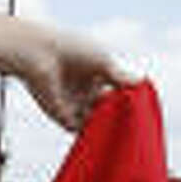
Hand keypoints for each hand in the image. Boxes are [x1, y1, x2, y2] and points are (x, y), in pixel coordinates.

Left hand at [20, 33, 135, 131]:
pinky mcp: (62, 117)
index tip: (137, 104)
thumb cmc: (71, 50)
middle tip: (132, 120)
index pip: (116, 94)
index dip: (126, 100)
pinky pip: (81, 130)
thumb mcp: (103, 62)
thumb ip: (121, 77)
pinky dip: (93, 132)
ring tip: (120, 126)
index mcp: (95, 76)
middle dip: (118, 116)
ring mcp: (74, 105)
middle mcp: (84, 92)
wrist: (40, 56)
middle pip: (106, 111)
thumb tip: (141, 82)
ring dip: (106, 126)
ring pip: (95, 123)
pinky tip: (104, 128)